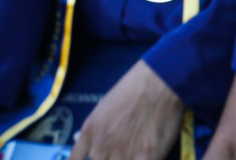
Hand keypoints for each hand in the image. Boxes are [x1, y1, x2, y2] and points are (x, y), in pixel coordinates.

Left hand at [69, 60, 184, 159]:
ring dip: (125, 156)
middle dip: (109, 154)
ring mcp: (121, 156)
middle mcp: (100, 148)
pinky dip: (141, 159)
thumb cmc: (133, 90)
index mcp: (89, 132)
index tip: (96, 153)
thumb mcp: (103, 106)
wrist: (160, 84)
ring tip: (137, 141)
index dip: (84, 158)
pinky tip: (146, 152)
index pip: (75, 158)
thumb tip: (76, 138)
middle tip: (123, 140)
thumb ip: (91, 128)